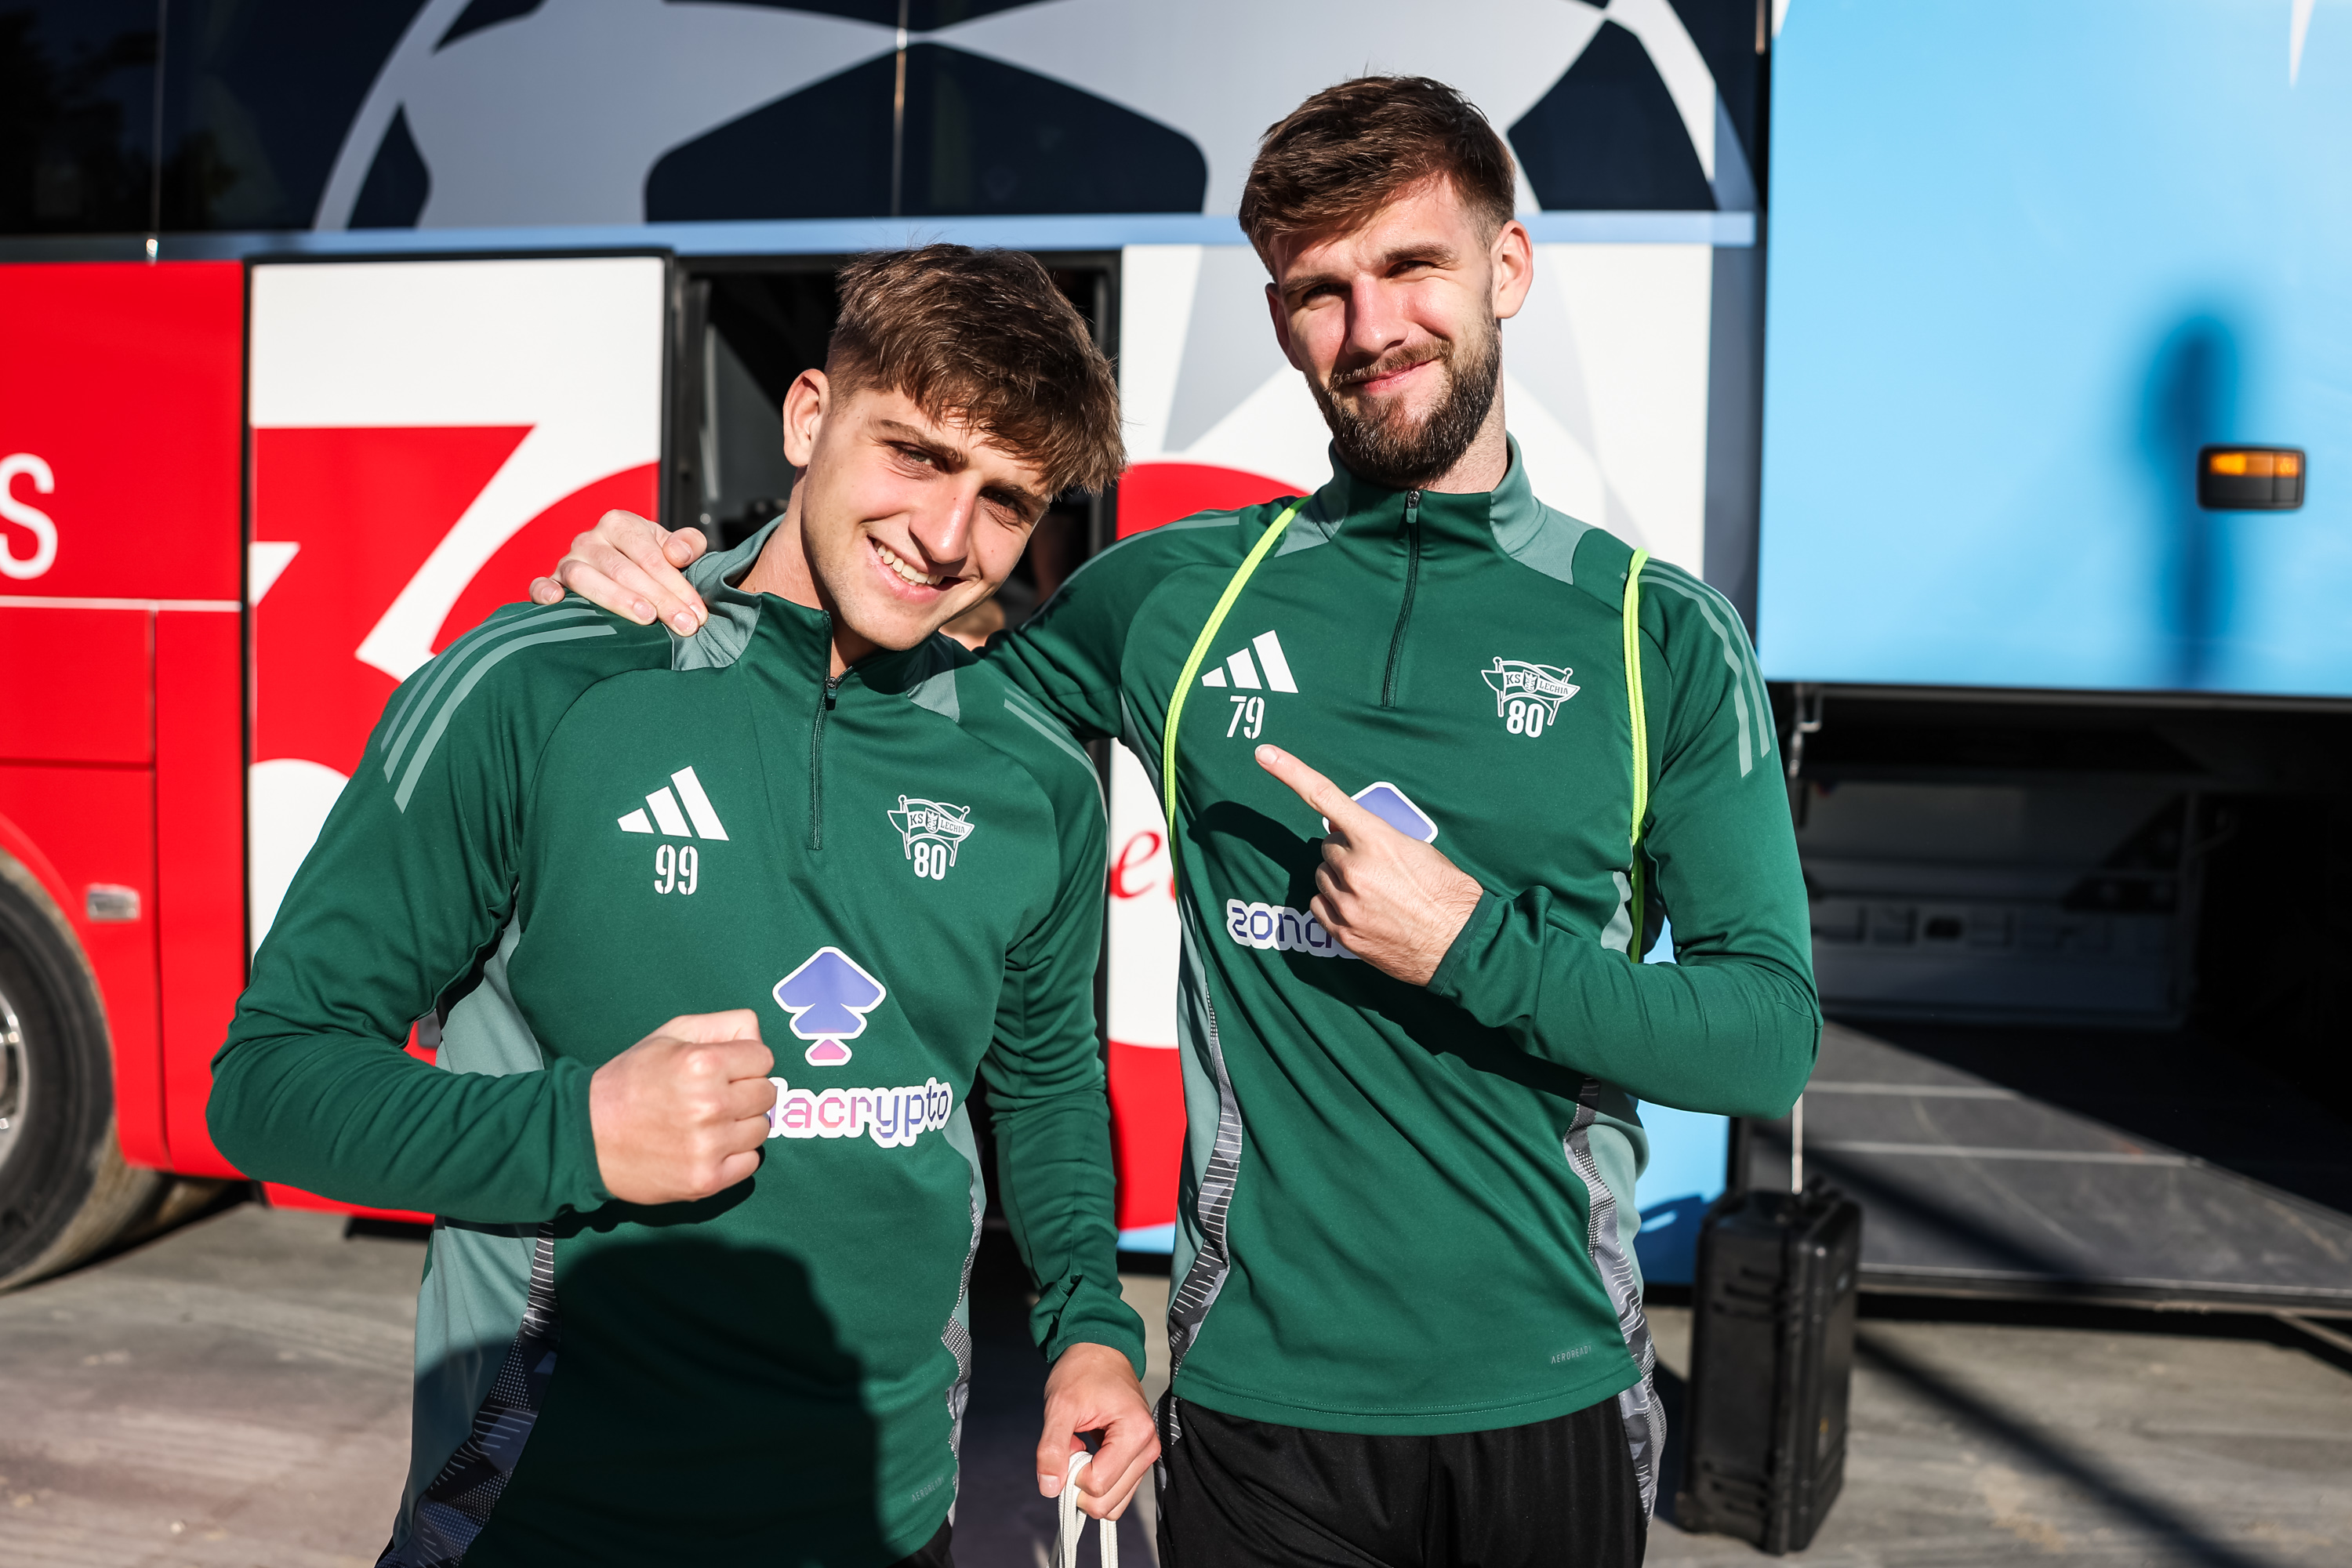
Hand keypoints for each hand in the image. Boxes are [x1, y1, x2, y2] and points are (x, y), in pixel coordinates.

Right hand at [529, 508, 712, 635]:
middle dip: (658, 600)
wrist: (623, 564)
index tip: (696, 614)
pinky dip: (545, 592)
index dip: (676, 586)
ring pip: (586, 579)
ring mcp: (568, 560)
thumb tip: (678, 554)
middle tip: (682, 625)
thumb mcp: (674, 546)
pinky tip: (556, 602)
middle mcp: (590, 539)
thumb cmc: (649, 558)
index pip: (650, 556)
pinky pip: (541, 584)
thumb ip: (687, 544)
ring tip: (646, 619)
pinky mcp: (552, 581)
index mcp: (620, 524)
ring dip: (617, 600)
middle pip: (623, 570)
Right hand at [588, 1010, 775, 1204]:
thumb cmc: (630, 1080)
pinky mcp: (706, 1180)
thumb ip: (722, 1025)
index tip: (723, 1069)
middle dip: (746, 1090)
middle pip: (767, 1093)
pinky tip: (709, 1146)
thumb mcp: (670, 1035)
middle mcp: (710, 1105)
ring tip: (709, 1121)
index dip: (745, 1061)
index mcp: (703, 1063)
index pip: (764, 1058)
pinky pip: (751, 1162)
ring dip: (742, 1123)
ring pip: (761, 1128)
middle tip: (714, 1096)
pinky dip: (736, 1154)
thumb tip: (757, 1034)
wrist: (587, 1136)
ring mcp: (709, 1147)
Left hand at [1035, 1342, 1158, 1520]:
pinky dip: (1097, 1481)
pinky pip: (1117, 1491)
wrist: (1099, 1352)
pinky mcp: (1138, 1459)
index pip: (1097, 1485)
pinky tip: (1091, 1452)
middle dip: (1080, 1484)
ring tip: (1083, 1448)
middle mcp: (1148, 1448)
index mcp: (1135, 1433)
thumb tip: (1049, 1488)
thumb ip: (1051, 1448)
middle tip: (1073, 1448)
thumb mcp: (1059, 1406)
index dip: (1071, 1474)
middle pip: (1108, 1503)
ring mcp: (1146, 1456)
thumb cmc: (1081, 1372)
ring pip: (1113, 1505)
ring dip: (1089, 1484)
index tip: (1067, 1444)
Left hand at [1254, 744, 1484, 985]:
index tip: (1265, 754)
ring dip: (1341, 877)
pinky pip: (1319, 905)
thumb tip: (1352, 831)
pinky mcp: (1341, 932)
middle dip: (1347, 850)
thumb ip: (1379, 837)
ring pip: (1322, 875)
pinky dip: (1335, 903)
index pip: (1325, 798)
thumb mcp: (1420, 850)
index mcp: (1376, 840)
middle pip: (1329, 845)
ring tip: (1376, 891)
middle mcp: (1354, 870)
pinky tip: (1363, 909)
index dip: (1291, 772)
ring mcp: (1345, 904)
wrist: (1461, 946)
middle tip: (1378, 865)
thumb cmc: (1449, 894)